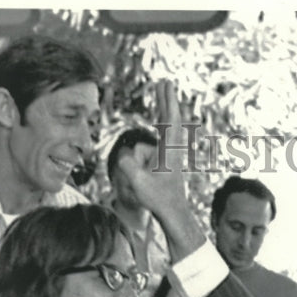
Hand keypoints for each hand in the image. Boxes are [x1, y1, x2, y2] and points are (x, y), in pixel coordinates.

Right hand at [116, 81, 188, 218]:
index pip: (170, 120)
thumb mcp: (138, 182)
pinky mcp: (169, 161)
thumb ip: (127, 164)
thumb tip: (122, 153)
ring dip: (163, 110)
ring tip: (162, 90)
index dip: (168, 101)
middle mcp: (173, 149)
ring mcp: (172, 154)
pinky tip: (160, 122)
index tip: (166, 84)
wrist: (174, 213)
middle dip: (167, 98)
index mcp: (170, 150)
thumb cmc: (159, 199)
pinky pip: (161, 138)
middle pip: (171, 118)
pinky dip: (160, 126)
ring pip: (163, 130)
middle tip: (165, 82)